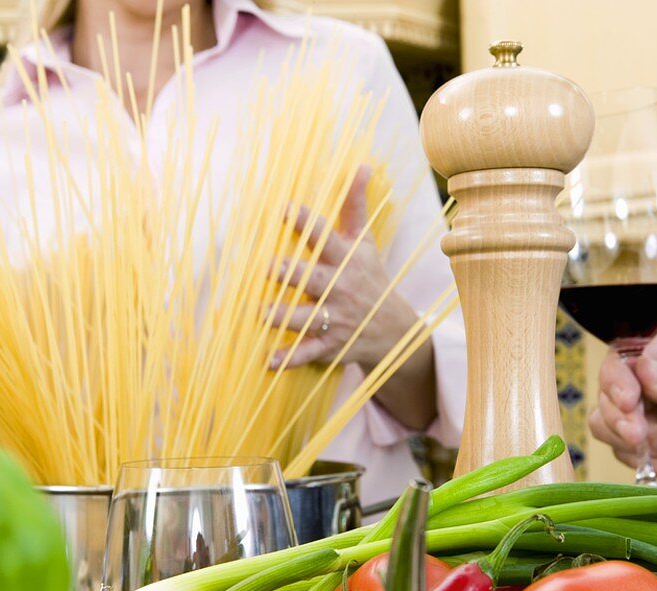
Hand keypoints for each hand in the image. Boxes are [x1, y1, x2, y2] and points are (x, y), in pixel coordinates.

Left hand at [269, 166, 418, 370]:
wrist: (395, 332)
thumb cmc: (371, 278)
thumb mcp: (365, 242)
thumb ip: (355, 206)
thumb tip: (362, 165)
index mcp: (346, 260)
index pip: (324, 237)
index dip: (304, 222)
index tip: (283, 208)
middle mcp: (340, 288)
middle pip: (314, 279)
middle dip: (292, 274)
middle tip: (268, 267)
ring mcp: (337, 319)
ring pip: (308, 318)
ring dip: (284, 317)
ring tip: (261, 313)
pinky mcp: (332, 346)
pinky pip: (310, 353)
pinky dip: (291, 358)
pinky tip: (270, 360)